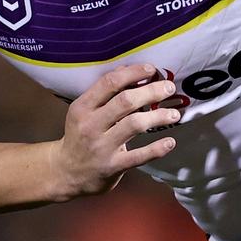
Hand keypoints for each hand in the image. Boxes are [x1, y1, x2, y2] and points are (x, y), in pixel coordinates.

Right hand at [50, 64, 179, 198]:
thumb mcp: (84, 112)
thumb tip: (128, 68)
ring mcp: (102, 147)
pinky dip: (157, 148)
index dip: (133, 73)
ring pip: (134, 125)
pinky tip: (170, 141)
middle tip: (169, 88)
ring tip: (174, 114)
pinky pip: (139, 156)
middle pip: (125, 101)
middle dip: (151, 91)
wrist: (66, 173)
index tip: (151, 69)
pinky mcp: (113, 166)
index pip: (109, 83)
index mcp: (82, 107)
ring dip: (158, 116)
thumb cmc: (80, 136)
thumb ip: (105, 92)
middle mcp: (91, 125)